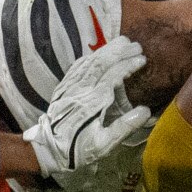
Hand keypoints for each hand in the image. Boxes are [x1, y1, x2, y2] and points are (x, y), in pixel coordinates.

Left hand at [24, 36, 152, 184]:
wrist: (47, 148)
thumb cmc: (78, 149)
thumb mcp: (104, 144)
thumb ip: (124, 127)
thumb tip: (145, 111)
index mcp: (93, 102)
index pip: (113, 75)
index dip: (128, 65)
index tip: (142, 59)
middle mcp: (81, 89)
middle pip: (101, 62)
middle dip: (119, 51)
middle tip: (136, 45)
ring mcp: (70, 86)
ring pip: (89, 61)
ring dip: (106, 50)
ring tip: (122, 43)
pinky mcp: (63, 86)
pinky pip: (77, 66)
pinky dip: (90, 56)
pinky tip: (99, 53)